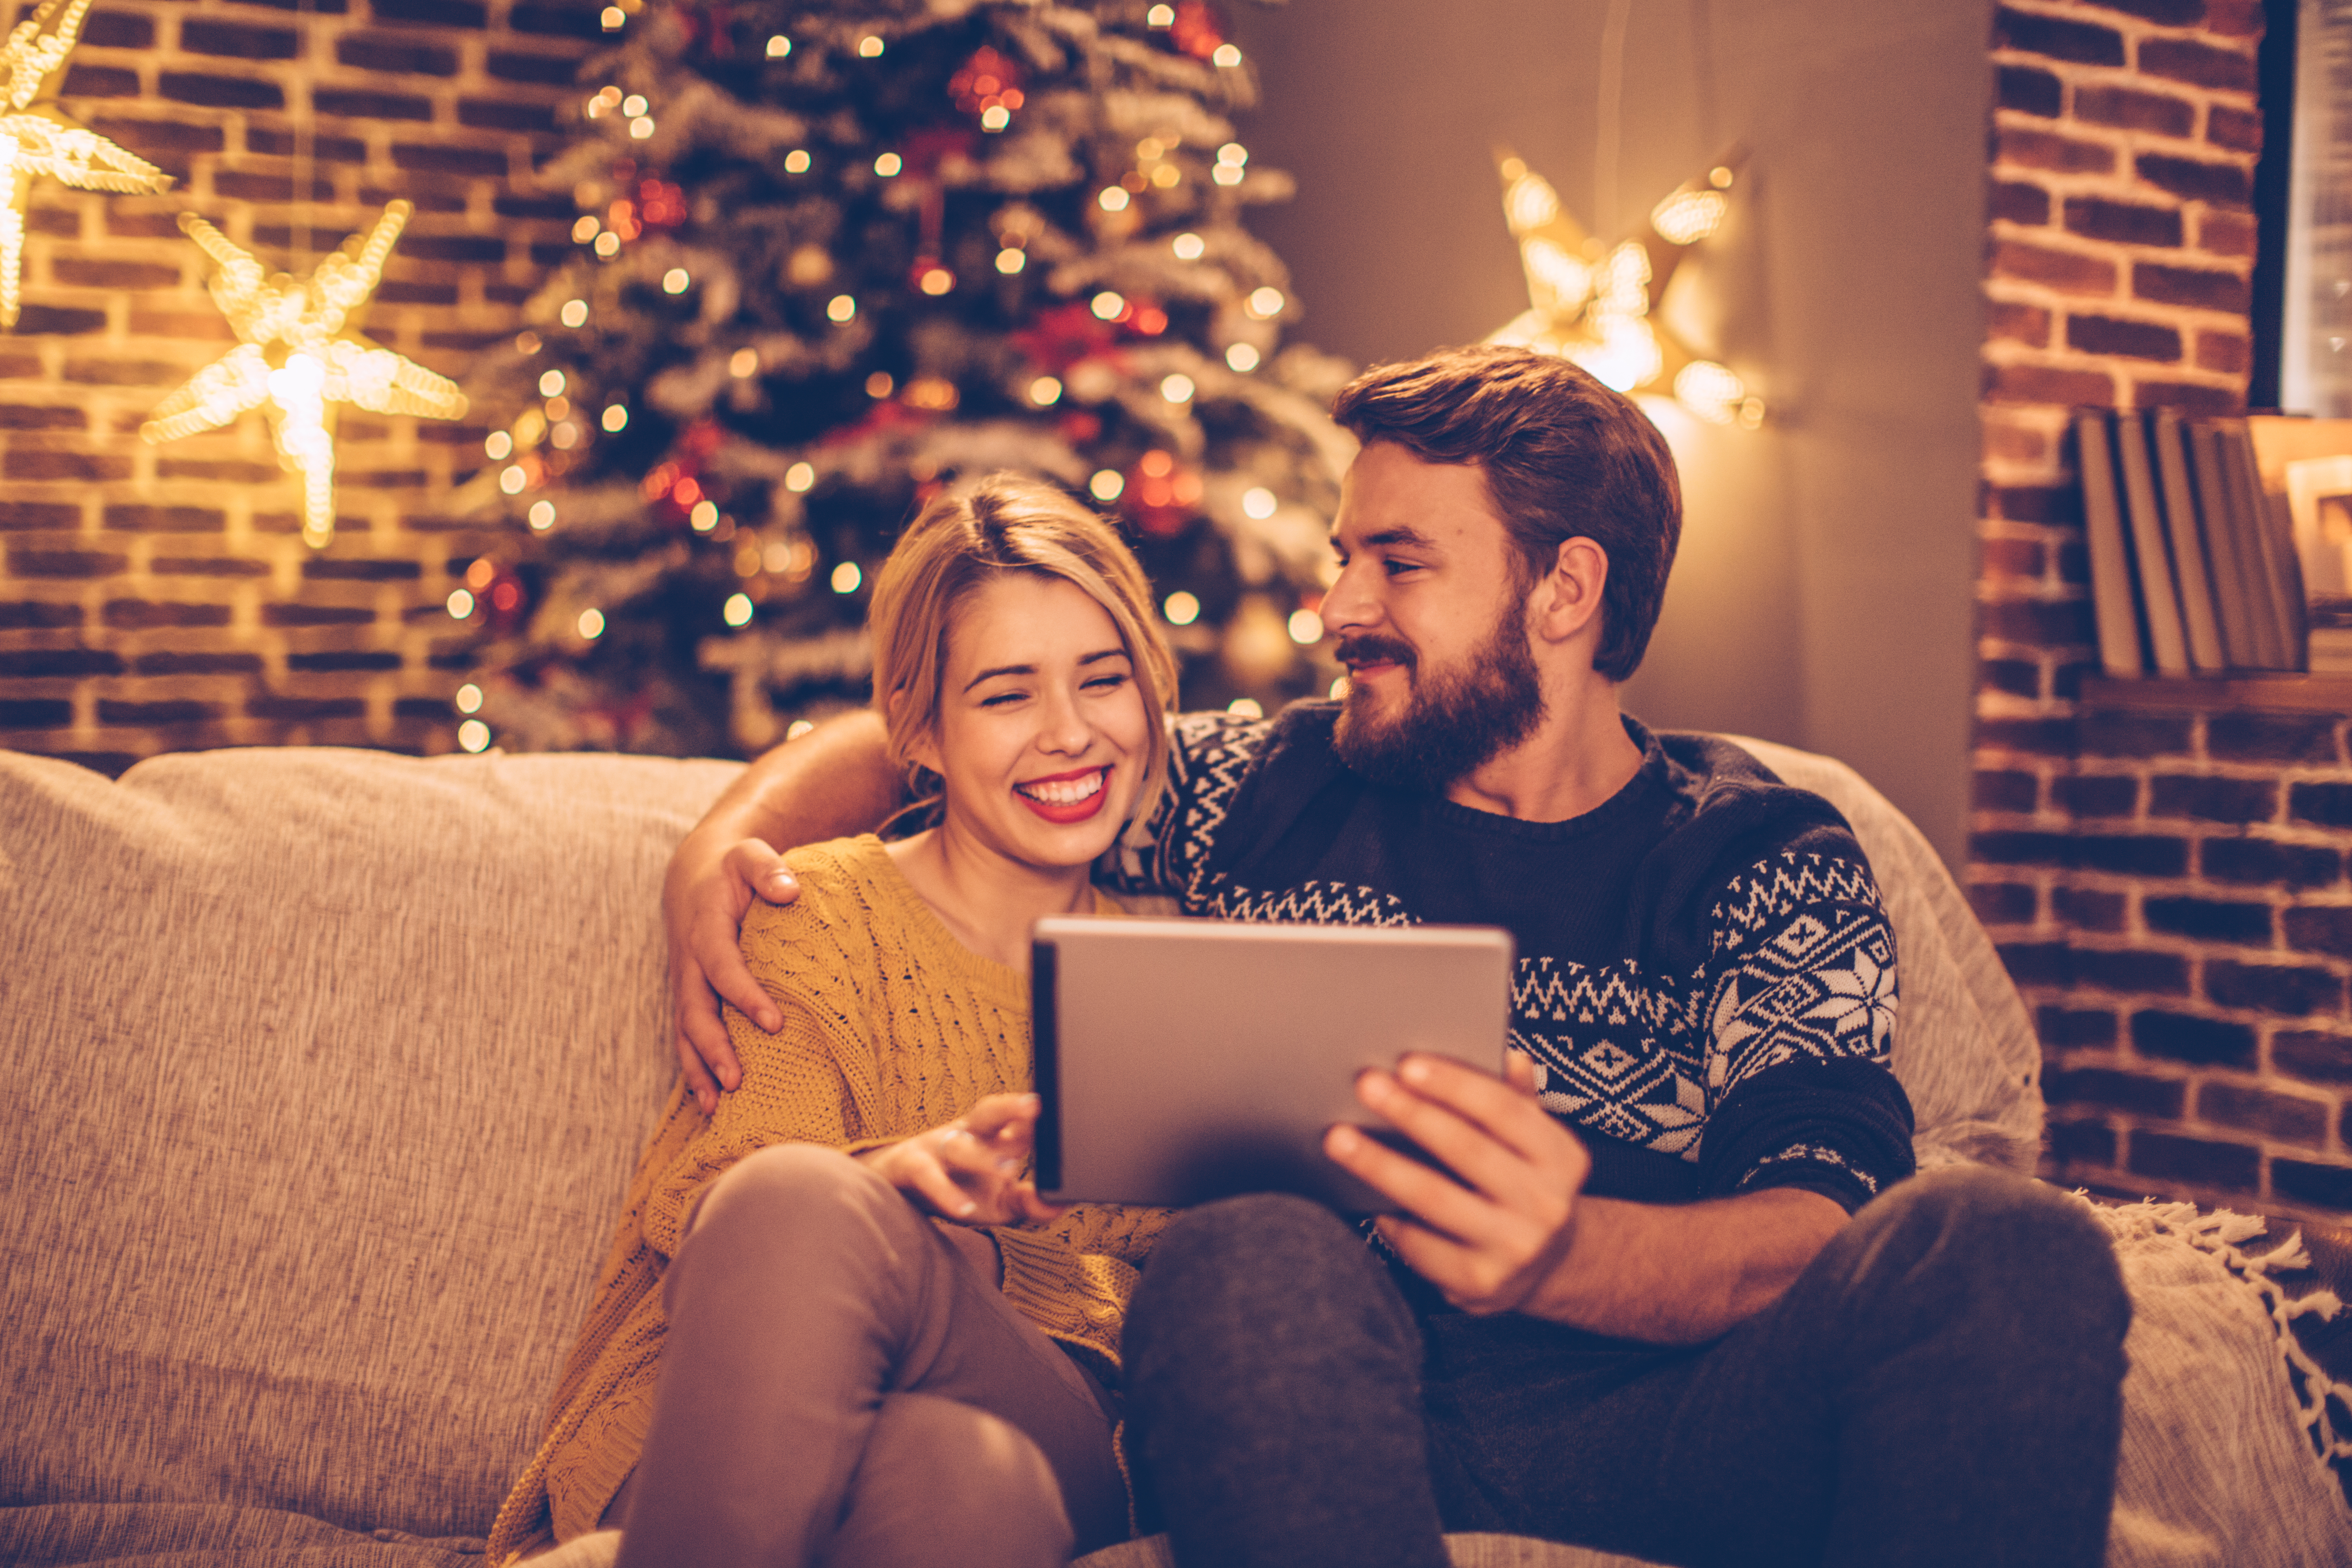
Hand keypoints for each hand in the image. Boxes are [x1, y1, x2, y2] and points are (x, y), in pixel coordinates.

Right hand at [663, 833, 799, 1113]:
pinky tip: (708, 1103)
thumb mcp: (750, 855)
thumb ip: (768, 869)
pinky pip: (686, 1036)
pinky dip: (694, 1069)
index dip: (744, 996)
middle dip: (713, 1048)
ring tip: (714, 1107)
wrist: (694, 875)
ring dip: (697, 1069)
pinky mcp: (688, 997)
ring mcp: (684, 983)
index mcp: (705, 930)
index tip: (775, 1022)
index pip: (723, 967)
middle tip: (735, 1081)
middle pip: (694, 1011)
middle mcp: (689, 962)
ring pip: (684, 1032)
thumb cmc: (732, 868)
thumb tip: (790, 890)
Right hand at [857, 1093, 1064, 1226]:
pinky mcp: (909, 1167)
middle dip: (1009, 1108)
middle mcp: (965, 1136)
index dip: (1034, 1122)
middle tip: (1033, 1107)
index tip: (1058, 1121)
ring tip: (1008, 1170)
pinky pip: (927, 1176)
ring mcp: (935, 1148)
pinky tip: (964, 1210)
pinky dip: (945, 1193)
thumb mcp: (998, 1202)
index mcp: (991, 1137)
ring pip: (959, 1146)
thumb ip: (1028, 1203)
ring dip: (982, 1157)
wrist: (898, 1193)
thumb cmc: (958, 1191)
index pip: (1016, 1122)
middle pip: (987, 1113)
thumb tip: (1059, 1205)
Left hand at [1323, 1051, 1590, 1315]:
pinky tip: (1360, 1195)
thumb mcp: (1537, 1145)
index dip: (1454, 1084)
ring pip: (1434, 1197)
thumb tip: (1511, 1056)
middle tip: (1365, 1086)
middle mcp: (1546, 1205)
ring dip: (1380, 1164)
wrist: (1546, 1267)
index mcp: (1563, 1159)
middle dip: (1411, 1114)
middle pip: (1466, 1149)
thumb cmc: (1526, 1186)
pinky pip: (1421, 1244)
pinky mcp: (1480, 1282)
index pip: (1505, 1110)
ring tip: (1339, 1138)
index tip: (1406, 1064)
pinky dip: (1389, 1217)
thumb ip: (1521, 1101)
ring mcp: (1515, 1248)